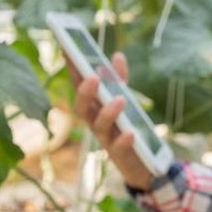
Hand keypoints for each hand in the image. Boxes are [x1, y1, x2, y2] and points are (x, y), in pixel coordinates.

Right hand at [69, 52, 155, 189]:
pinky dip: (123, 140)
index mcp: (93, 106)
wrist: (144, 162)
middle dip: (84, 92)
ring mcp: (106, 138)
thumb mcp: (125, 100)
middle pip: (81, 108)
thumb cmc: (127, 127)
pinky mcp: (120, 154)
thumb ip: (119, 80)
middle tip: (92, 76)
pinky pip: (118, 147)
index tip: (67, 48)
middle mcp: (94, 121)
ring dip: (107, 112)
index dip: (73, 68)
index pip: (80, 85)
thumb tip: (117, 55)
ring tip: (120, 99)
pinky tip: (131, 132)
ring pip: (99, 126)